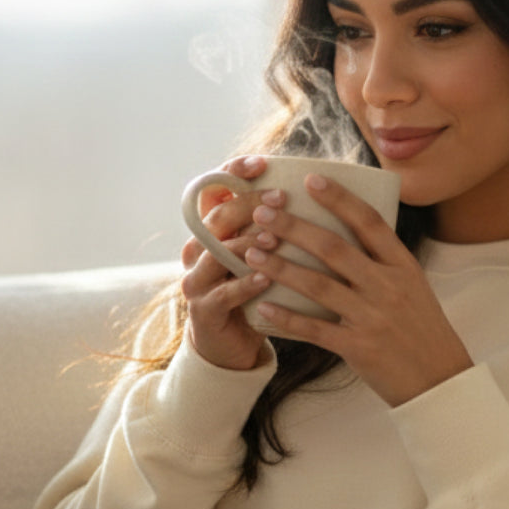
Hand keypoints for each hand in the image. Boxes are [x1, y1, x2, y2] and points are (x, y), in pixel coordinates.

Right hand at [180, 154, 276, 371]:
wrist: (231, 345)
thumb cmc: (253, 293)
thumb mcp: (259, 254)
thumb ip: (270, 225)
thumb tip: (312, 190)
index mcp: (210, 232)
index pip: (212, 191)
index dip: (233, 173)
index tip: (261, 163)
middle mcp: (196, 251)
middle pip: (216, 216)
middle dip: (248, 204)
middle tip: (280, 198)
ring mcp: (196, 281)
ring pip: (216, 253)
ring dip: (246, 242)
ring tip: (274, 237)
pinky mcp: (203, 310)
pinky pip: (222, 293)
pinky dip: (245, 284)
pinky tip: (266, 278)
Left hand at [244, 172, 472, 405]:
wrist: (440, 380)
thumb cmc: (421, 330)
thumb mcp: (413, 286)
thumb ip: (383, 261)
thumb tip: (349, 228)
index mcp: (403, 266)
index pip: (369, 222)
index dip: (339, 199)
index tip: (310, 180)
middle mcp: (388, 287)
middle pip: (334, 248)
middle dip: (294, 228)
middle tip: (262, 213)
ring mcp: (372, 317)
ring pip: (318, 286)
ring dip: (281, 268)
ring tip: (252, 253)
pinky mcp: (358, 348)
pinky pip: (314, 330)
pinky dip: (286, 318)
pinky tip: (262, 307)